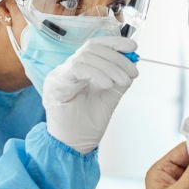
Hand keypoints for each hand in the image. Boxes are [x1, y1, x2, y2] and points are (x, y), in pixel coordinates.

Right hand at [44, 36, 138, 153]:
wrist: (73, 145)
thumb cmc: (87, 124)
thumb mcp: (110, 96)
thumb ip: (119, 78)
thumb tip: (132, 62)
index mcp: (79, 69)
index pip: (95, 45)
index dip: (114, 43)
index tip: (132, 47)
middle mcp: (67, 69)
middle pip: (92, 49)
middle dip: (117, 58)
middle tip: (132, 73)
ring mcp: (59, 75)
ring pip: (86, 56)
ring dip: (110, 67)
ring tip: (123, 81)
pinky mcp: (55, 84)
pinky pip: (77, 68)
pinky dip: (96, 73)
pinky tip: (107, 84)